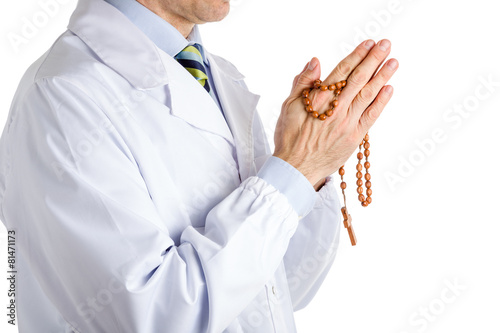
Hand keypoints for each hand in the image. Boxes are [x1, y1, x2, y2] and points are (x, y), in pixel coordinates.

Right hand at [273, 39, 398, 187]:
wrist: (296, 167)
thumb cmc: (289, 138)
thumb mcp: (288, 106)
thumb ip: (302, 83)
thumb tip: (315, 62)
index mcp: (319, 98)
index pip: (343, 71)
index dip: (357, 55)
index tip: (369, 44)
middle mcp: (336, 107)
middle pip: (359, 78)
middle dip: (374, 59)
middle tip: (386, 45)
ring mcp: (348, 122)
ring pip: (368, 94)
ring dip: (382, 76)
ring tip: (393, 62)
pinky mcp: (354, 137)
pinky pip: (371, 115)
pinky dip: (381, 101)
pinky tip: (389, 88)